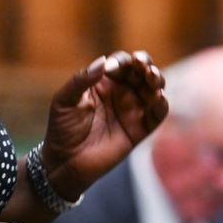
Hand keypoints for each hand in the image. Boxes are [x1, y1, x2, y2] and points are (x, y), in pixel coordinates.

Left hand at [41, 50, 167, 199]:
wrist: (65, 161)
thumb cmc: (61, 128)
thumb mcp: (64, 100)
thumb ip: (81, 80)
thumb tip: (103, 61)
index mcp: (103, 82)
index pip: (120, 63)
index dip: (121, 61)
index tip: (112, 68)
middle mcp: (121, 92)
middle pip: (141, 71)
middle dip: (145, 64)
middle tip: (143, 65)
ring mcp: (132, 110)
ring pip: (153, 89)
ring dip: (157, 80)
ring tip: (152, 77)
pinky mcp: (140, 129)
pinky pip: (156, 115)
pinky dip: (161, 104)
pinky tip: (158, 97)